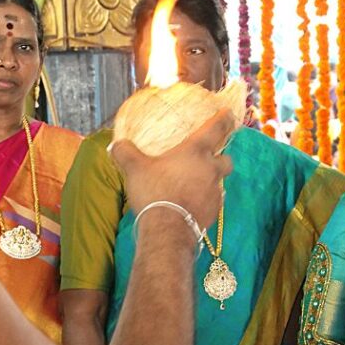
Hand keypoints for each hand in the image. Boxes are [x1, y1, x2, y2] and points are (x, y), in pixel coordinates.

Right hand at [113, 108, 235, 230]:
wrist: (168, 230)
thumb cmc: (154, 192)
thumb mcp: (135, 169)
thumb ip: (125, 153)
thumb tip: (116, 145)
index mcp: (195, 152)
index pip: (216, 129)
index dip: (224, 119)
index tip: (228, 114)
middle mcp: (210, 170)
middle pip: (226, 160)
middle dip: (221, 158)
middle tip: (209, 160)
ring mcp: (214, 192)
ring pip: (219, 182)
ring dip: (210, 181)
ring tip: (193, 185)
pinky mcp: (214, 212)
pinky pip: (212, 201)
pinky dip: (204, 200)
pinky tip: (190, 204)